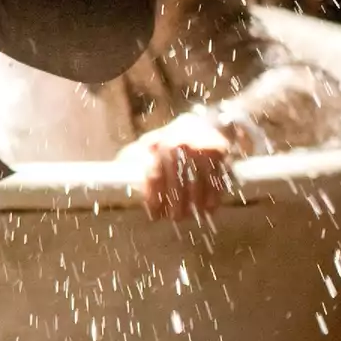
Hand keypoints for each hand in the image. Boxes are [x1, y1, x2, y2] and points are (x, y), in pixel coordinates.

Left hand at [119, 112, 235, 220]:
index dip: (154, 199)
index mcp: (163, 144)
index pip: (155, 178)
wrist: (207, 123)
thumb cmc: (176, 137)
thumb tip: (120, 174)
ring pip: (198, 188)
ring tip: (190, 216)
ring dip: (194, 207)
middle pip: (177, 186)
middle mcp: (183, 147)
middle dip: (175, 207)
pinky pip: (216, 184)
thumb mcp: (153, 142)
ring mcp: (203, 151)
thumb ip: (137, 157)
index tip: (154, 213)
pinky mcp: (220, 155)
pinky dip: (212, 199)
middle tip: (174, 218)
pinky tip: (207, 209)